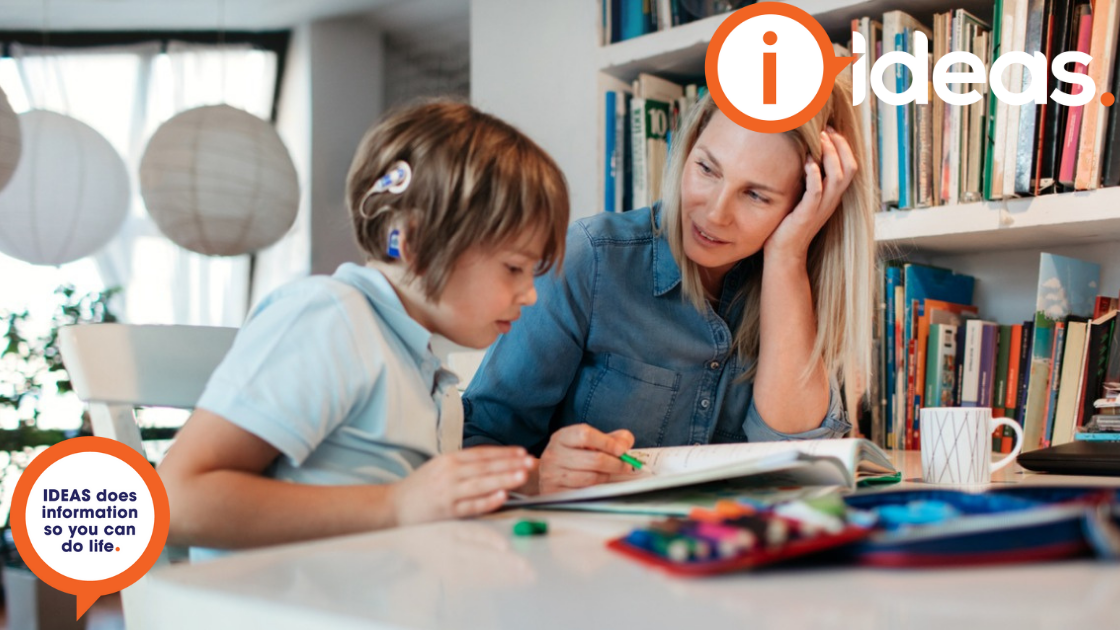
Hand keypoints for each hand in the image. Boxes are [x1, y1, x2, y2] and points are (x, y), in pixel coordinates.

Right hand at [391, 446, 532, 525]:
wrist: (394, 506)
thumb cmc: (420, 488)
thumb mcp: (440, 468)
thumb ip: (464, 466)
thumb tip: (494, 464)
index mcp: (449, 460)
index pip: (482, 454)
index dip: (504, 452)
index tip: (523, 452)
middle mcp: (450, 473)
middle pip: (486, 466)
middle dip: (510, 463)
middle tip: (531, 462)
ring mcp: (449, 492)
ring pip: (481, 483)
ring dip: (504, 478)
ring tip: (522, 475)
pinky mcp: (447, 511)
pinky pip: (471, 505)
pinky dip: (488, 500)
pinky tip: (503, 496)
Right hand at [538, 424, 635, 494]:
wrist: (550, 473)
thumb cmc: (574, 455)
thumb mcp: (589, 442)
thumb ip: (611, 439)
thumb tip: (625, 444)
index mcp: (562, 437)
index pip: (585, 435)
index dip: (608, 442)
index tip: (622, 450)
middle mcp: (554, 454)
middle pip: (594, 459)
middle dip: (615, 464)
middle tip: (626, 466)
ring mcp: (552, 475)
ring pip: (591, 478)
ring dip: (606, 477)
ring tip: (609, 474)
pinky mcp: (554, 493)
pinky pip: (584, 493)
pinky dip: (596, 489)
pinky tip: (597, 485)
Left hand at [763, 126, 857, 261]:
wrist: (784, 253)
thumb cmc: (789, 224)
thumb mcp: (803, 198)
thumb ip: (808, 180)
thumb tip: (803, 156)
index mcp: (833, 195)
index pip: (849, 166)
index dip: (843, 146)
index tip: (830, 129)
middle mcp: (832, 200)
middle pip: (849, 167)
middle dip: (840, 145)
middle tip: (826, 129)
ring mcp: (821, 208)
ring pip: (837, 176)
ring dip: (829, 155)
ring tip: (818, 139)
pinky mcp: (807, 214)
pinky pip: (816, 191)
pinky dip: (814, 174)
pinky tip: (808, 161)